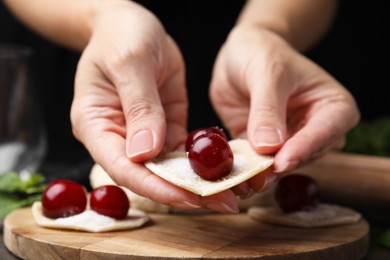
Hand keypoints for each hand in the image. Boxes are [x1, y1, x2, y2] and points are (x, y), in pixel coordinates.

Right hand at [70, 1, 238, 212]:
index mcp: (95, 124)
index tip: (189, 196)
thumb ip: (138, 104)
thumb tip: (147, 151)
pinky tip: (225, 169)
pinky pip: (182, 152)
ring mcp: (141, 135)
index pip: (122, 166)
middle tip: (223, 201)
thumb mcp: (130, 60)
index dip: (155, 186)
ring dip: (198, 182)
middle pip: (148, 175)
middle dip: (183, 191)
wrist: (131, 24)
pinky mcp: (163, 127)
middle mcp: (117, 136)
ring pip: (168, 168)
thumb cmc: (121, 35)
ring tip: (231, 192)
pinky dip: (202, 163)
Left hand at [210, 25, 359, 197]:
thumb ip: (267, 109)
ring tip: (238, 181)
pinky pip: (256, 164)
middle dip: (276, 168)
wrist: (242, 53)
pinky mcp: (265, 148)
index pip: (324, 133)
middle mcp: (316, 130)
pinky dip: (243, 170)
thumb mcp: (267, 72)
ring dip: (258, 174)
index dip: (303, 149)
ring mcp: (290, 141)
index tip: (282, 162)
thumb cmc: (263, 52)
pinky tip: (228, 175)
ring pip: (278, 166)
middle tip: (255, 178)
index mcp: (333, 107)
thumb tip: (269, 146)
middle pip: (301, 156)